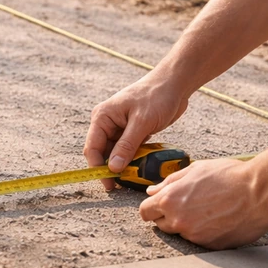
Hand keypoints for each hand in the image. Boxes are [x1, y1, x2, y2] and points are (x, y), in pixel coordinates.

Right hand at [84, 75, 189, 189]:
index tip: (109, 183)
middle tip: (120, 184)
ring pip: (115, 152)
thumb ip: (126, 146)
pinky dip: (133, 158)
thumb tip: (113, 168)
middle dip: (110, 167)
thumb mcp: (142, 122)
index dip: (98, 167)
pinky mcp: (131, 131)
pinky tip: (141, 165)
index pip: (93, 147)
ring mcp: (118, 127)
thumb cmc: (157, 96)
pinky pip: (127, 149)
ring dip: (123, 164)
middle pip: (101, 152)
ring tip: (134, 175)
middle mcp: (107, 123)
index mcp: (102, 117)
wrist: (174, 84)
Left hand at [138, 159, 267, 248]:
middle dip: (169, 216)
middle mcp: (179, 221)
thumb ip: (169, 182)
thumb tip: (152, 191)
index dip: (151, 208)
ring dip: (188, 224)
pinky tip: (219, 219)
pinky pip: (200, 241)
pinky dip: (205, 232)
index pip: (145, 212)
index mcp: (170, 200)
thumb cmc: (230, 176)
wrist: (261, 192)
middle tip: (188, 205)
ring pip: (181, 233)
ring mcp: (195, 236)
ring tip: (208, 210)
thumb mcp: (195, 170)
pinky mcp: (211, 246)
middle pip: (161, 224)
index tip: (158, 206)